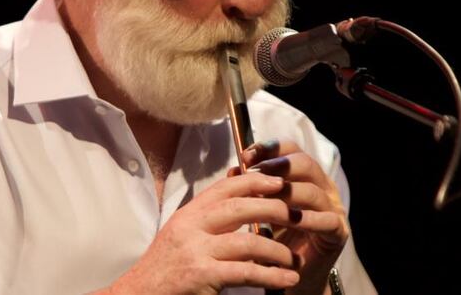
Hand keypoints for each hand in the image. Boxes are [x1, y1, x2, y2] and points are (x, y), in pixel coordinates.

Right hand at [107, 171, 302, 294]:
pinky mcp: (201, 276)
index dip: (255, 181)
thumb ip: (207, 218)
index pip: (225, 187)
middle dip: (274, 208)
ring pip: (247, 242)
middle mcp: (190, 227)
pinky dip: (271, 275)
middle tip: (297, 214)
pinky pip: (245, 272)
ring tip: (295, 260)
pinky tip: (287, 279)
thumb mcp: (181, 235)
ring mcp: (195, 251)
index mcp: (188, 214)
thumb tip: (238, 195)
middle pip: (239, 206)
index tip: (280, 181)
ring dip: (278, 251)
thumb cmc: (164, 270)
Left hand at [236, 139, 349, 294]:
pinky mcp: (338, 232)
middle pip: (305, 164)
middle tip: (254, 173)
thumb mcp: (260, 208)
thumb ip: (250, 188)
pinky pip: (326, 220)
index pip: (291, 149)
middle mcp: (322, 186)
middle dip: (277, 166)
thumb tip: (233, 171)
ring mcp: (332, 208)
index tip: (245, 156)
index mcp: (304, 175)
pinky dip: (308, 219)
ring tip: (266, 197)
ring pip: (313, 191)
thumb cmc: (275, 236)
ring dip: (288, 193)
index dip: (269, 148)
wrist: (289, 273)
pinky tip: (291, 220)